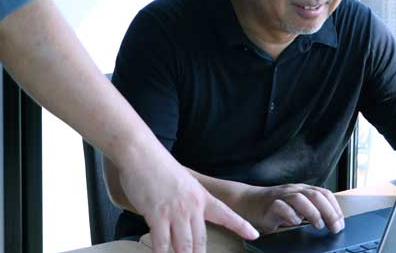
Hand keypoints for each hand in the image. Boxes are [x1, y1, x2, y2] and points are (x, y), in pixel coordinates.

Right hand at [117, 148, 258, 252]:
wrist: (141, 152)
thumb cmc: (157, 165)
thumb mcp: (182, 181)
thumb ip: (186, 201)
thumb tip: (183, 219)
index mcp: (201, 196)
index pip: (225, 213)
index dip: (240, 225)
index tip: (254, 234)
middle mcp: (192, 206)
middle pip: (201, 241)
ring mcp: (175, 211)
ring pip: (184, 246)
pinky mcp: (157, 215)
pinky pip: (161, 243)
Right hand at [238, 183, 344, 234]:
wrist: (248, 202)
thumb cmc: (275, 208)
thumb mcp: (296, 208)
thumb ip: (310, 211)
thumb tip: (332, 224)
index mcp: (302, 190)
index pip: (324, 194)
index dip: (335, 208)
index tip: (341, 223)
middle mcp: (293, 190)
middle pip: (316, 196)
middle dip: (329, 212)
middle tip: (334, 228)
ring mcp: (281, 196)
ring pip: (301, 198)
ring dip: (313, 213)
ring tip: (318, 226)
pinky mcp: (269, 205)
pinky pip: (281, 207)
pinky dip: (291, 215)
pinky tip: (295, 223)